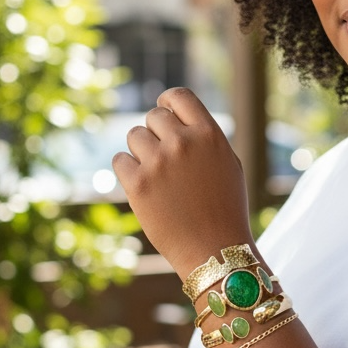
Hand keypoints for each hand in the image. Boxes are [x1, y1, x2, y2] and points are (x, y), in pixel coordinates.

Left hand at [112, 87, 252, 278]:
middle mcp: (184, 143)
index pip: (178, 97)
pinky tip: (144, 187)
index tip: (164, 113)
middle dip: (156, 134)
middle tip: (165, 159)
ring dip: (141, 152)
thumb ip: (203, 137)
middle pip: (154, 117)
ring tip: (158, 177)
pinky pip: (120, 160)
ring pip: (134, 136)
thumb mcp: (227, 165)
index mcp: (209, 134)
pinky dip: (128, 171)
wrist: (215, 250)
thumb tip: (173, 117)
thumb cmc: (225, 209)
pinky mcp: (138, 184)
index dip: (167, 102)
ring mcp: (159, 163)